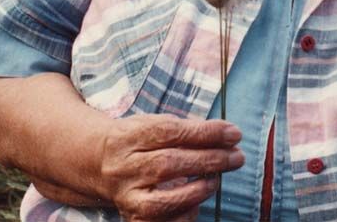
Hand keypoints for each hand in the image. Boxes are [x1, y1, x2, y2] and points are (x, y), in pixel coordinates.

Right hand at [93, 113, 243, 221]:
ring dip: (198, 190)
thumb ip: (187, 129)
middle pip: (168, 165)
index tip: (234, 133)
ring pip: (163, 200)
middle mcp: (124, 168)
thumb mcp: (154, 124)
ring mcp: (126, 196)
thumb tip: (227, 136)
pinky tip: (197, 201)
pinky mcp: (132, 218)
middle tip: (237, 157)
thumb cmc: (138, 140)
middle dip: (209, 160)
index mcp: (129, 136)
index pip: (169, 132)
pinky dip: (186, 214)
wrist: (99, 163)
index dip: (205, 133)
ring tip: (217, 179)